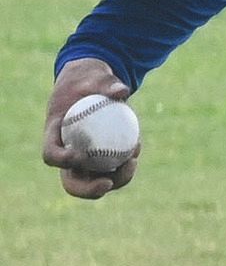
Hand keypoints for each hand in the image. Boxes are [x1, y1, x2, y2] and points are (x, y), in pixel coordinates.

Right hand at [42, 58, 140, 199]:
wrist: (92, 83)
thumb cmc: (90, 79)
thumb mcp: (96, 75)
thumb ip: (108, 83)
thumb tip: (123, 92)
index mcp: (54, 134)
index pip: (51, 154)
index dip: (61, 160)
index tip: (79, 156)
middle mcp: (66, 153)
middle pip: (71, 181)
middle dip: (88, 189)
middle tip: (108, 183)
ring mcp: (83, 159)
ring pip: (94, 181)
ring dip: (114, 179)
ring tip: (132, 163)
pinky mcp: (100, 159)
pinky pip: (111, 169)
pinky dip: (124, 165)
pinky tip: (136, 151)